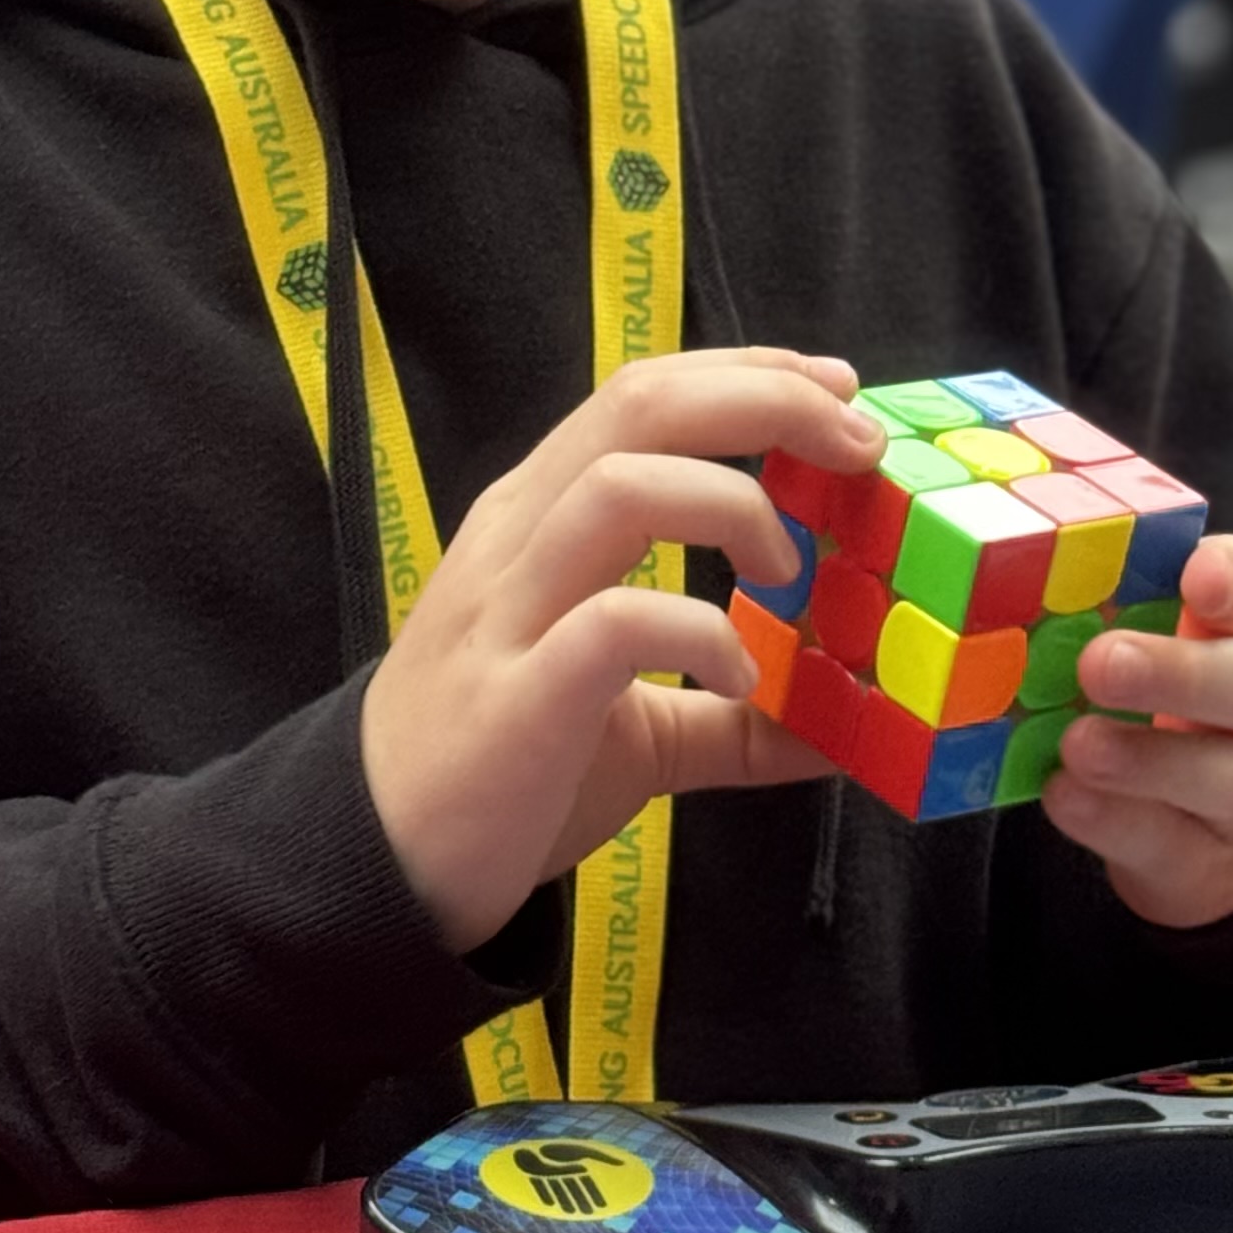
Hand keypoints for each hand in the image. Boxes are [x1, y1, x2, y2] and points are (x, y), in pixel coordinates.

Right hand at [360, 350, 885, 951]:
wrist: (375, 858)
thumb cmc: (503, 772)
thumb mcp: (638, 730)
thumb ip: (731, 718)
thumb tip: (844, 731)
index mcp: (542, 518)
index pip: (644, 395)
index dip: (748, 374)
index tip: (838, 392)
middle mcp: (520, 538)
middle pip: (640, 406)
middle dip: (764, 401)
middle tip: (857, 441)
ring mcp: (509, 611)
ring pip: (619, 486)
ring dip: (732, 504)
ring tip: (789, 568)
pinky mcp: (515, 695)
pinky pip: (612, 623)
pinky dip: (697, 634)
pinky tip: (737, 677)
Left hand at [1045, 533, 1232, 928]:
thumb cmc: (1182, 709)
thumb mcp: (1172, 646)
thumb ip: (1119, 601)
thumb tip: (1007, 563)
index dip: (1231, 580)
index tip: (1198, 575)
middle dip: (1179, 674)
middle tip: (1101, 663)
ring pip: (1228, 780)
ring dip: (1146, 760)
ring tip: (1079, 743)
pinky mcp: (1204, 863)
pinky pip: (1169, 844)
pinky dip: (1112, 821)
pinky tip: (1064, 795)